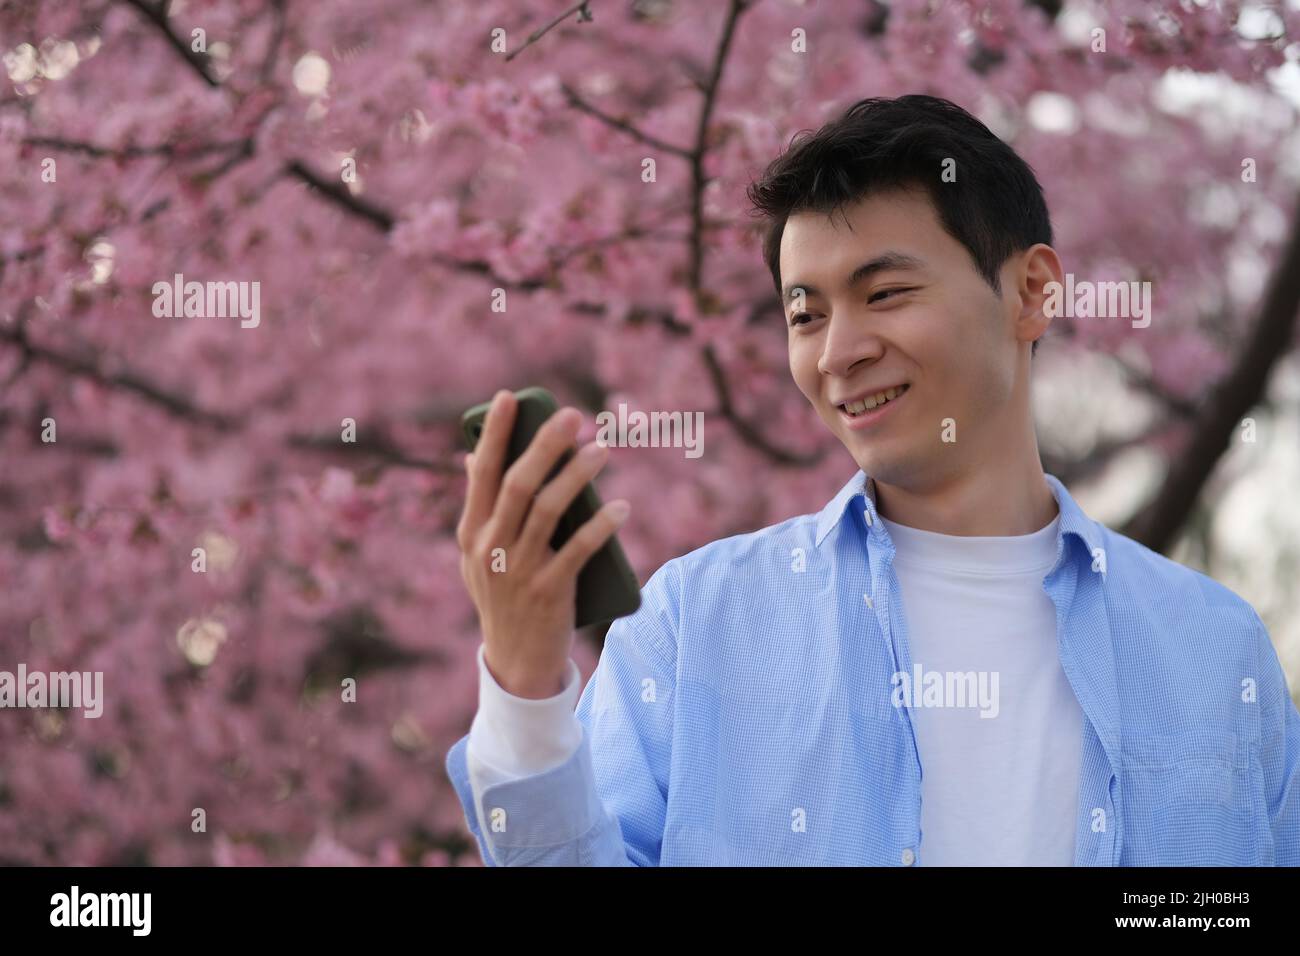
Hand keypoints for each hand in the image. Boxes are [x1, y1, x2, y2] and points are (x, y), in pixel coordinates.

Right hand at [456, 390, 630, 698]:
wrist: (516, 662)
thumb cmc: (503, 597)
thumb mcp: (478, 555)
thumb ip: (480, 508)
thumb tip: (471, 457)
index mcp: (471, 533)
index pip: (481, 473)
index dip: (494, 433)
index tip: (509, 397)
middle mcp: (490, 548)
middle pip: (518, 484)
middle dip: (545, 445)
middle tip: (573, 415)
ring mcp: (518, 571)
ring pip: (548, 511)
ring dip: (577, 476)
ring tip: (602, 450)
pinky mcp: (549, 592)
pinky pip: (578, 551)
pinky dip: (601, 527)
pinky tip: (622, 508)